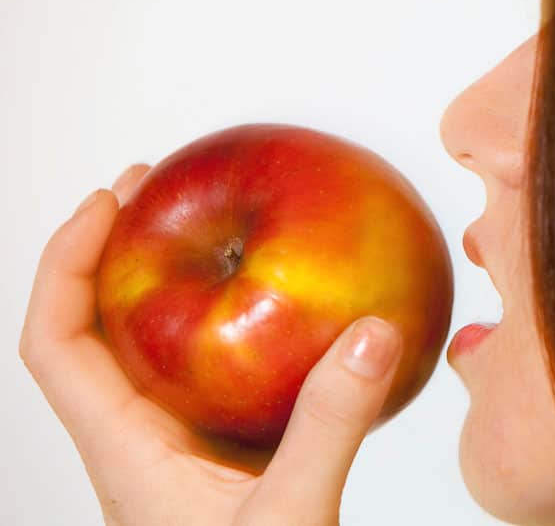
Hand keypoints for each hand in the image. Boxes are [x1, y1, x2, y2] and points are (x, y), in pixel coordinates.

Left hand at [20, 164, 403, 525]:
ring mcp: (175, 450)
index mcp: (125, 453)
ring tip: (200, 230)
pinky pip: (205, 374)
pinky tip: (273, 313)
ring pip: (142, 352)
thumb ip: (330, 426)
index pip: (54, 343)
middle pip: (87, 330)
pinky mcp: (216, 457)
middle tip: (153, 188)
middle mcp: (137, 443)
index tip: (107, 201)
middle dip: (110, 251)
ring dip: (160, 284)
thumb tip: (374, 332)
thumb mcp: (290, 517)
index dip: (64, 263)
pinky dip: (222, 327)